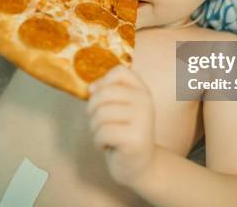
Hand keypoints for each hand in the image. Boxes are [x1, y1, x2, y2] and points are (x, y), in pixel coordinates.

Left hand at [86, 65, 155, 187]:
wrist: (140, 166)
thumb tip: (91, 87)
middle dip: (92, 110)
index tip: (101, 98)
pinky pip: (102, 132)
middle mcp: (145, 101)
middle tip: (98, 123)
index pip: (120, 71)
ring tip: (105, 135)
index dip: (103, 82)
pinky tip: (108, 146)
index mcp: (142, 90)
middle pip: (104, 93)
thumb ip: (106, 92)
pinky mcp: (135, 138)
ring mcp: (142, 119)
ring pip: (100, 114)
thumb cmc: (123, 133)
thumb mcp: (118, 108)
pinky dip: (98, 141)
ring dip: (95, 128)